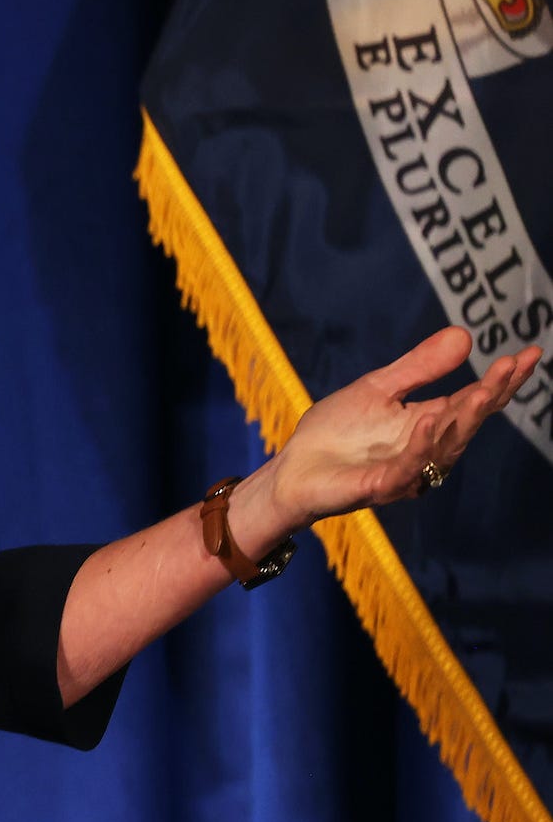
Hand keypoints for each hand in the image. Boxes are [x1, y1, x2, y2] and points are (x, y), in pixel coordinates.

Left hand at [266, 327, 541, 522]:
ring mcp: (407, 471)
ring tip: (481, 391)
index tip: (531, 353)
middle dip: (492, 395)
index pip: (474, 400)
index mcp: (428, 423)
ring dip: (464, 418)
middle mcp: (427, 450)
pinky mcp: (379, 487)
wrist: (292, 470)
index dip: (503, 380)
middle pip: (468, 421)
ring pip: (445, 446)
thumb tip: (465, 335)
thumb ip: (419, 367)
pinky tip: (428, 421)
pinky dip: (419, 446)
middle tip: (513, 366)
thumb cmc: (335, 433)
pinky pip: (407, 468)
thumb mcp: (378, 388)